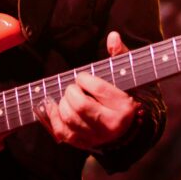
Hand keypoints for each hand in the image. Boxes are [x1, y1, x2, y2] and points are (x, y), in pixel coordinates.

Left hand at [35, 32, 137, 149]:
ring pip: (71, 119)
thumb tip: (112, 36)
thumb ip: (119, 55)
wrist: (128, 130)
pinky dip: (53, 118)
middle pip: (82, 106)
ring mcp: (97, 137)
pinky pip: (63, 132)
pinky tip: (52, 106)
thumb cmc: (125, 98)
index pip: (99, 89)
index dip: (85, 80)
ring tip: (67, 96)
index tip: (82, 77)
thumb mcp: (127, 76)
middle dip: (72, 92)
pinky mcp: (84, 143)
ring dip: (63, 104)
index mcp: (124, 107)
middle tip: (73, 87)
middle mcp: (112, 125)